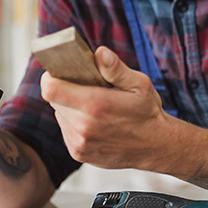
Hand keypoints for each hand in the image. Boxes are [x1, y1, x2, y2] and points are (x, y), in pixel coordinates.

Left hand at [40, 46, 172, 168]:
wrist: (156, 146)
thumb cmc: (148, 113)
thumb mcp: (139, 84)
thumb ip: (116, 69)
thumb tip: (100, 54)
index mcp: (95, 106)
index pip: (51, 89)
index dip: (51, 77)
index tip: (59, 72)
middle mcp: (83, 127)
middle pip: (54, 100)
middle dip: (65, 90)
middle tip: (85, 87)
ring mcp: (79, 143)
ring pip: (60, 115)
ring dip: (70, 107)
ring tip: (92, 105)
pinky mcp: (79, 153)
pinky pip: (66, 130)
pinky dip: (74, 123)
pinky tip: (93, 121)